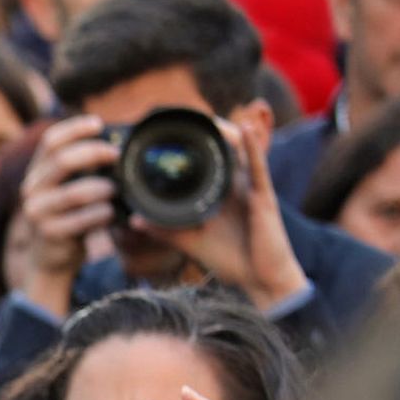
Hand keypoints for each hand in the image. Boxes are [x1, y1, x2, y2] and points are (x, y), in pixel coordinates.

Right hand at [18, 115, 119, 317]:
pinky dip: (102, 214)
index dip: (74, 128)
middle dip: (95, 152)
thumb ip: (84, 167)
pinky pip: (82, 220)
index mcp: (37, 171)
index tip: (98, 124)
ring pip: (75, 192)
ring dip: (103, 189)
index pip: (50, 141)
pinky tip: (110, 213)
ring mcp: (37, 212)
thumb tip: (119, 142)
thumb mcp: (70, 186)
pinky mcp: (49, 233)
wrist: (51, 257)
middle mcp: (32, 188)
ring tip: (115, 191)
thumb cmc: (69, 215)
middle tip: (117, 155)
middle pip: (62, 160)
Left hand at [130, 117, 306, 309]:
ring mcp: (251, 190)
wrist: (261, 282)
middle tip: (183, 119)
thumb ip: (165, 231)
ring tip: (209, 117)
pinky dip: (252, 148)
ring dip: (227, 134)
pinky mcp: (264, 198)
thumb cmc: (231, 262)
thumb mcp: (190, 243)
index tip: (168, 135)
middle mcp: (235, 188)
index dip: (191, 148)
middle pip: (222, 153)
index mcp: (218, 196)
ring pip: (240, 154)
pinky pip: (259, 168)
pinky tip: (243, 131)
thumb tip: (135, 220)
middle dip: (207, 135)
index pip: (204, 164)